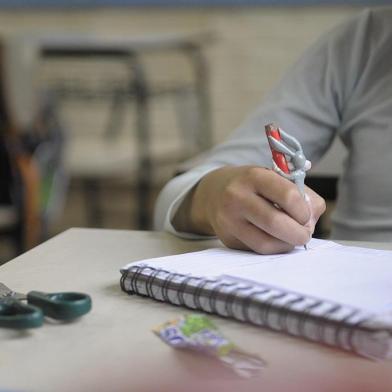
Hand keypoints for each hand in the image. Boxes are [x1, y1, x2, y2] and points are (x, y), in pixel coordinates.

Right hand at [173, 166, 325, 253]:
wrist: (214, 193)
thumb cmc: (253, 185)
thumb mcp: (274, 177)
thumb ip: (301, 194)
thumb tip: (311, 220)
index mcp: (254, 176)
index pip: (288, 196)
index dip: (303, 211)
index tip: (305, 215)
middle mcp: (237, 197)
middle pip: (276, 223)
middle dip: (299, 233)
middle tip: (304, 233)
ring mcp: (229, 220)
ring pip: (265, 243)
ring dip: (286, 245)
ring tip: (290, 238)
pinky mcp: (227, 239)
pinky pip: (256, 250)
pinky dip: (272, 249)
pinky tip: (275, 240)